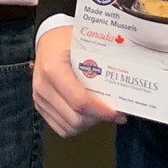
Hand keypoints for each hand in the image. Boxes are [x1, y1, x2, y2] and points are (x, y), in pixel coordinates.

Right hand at [32, 22, 123, 137]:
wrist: (48, 39)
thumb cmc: (69, 40)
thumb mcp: (87, 46)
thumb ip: (105, 66)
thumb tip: (128, 88)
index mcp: (54, 69)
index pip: (80, 102)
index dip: (102, 111)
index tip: (118, 112)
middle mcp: (43, 86)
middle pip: (75, 119)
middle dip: (98, 119)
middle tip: (113, 112)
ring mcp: (39, 97)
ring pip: (69, 127)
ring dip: (88, 123)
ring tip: (99, 111)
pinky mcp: (39, 105)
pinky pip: (61, 128)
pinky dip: (77, 125)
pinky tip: (86, 114)